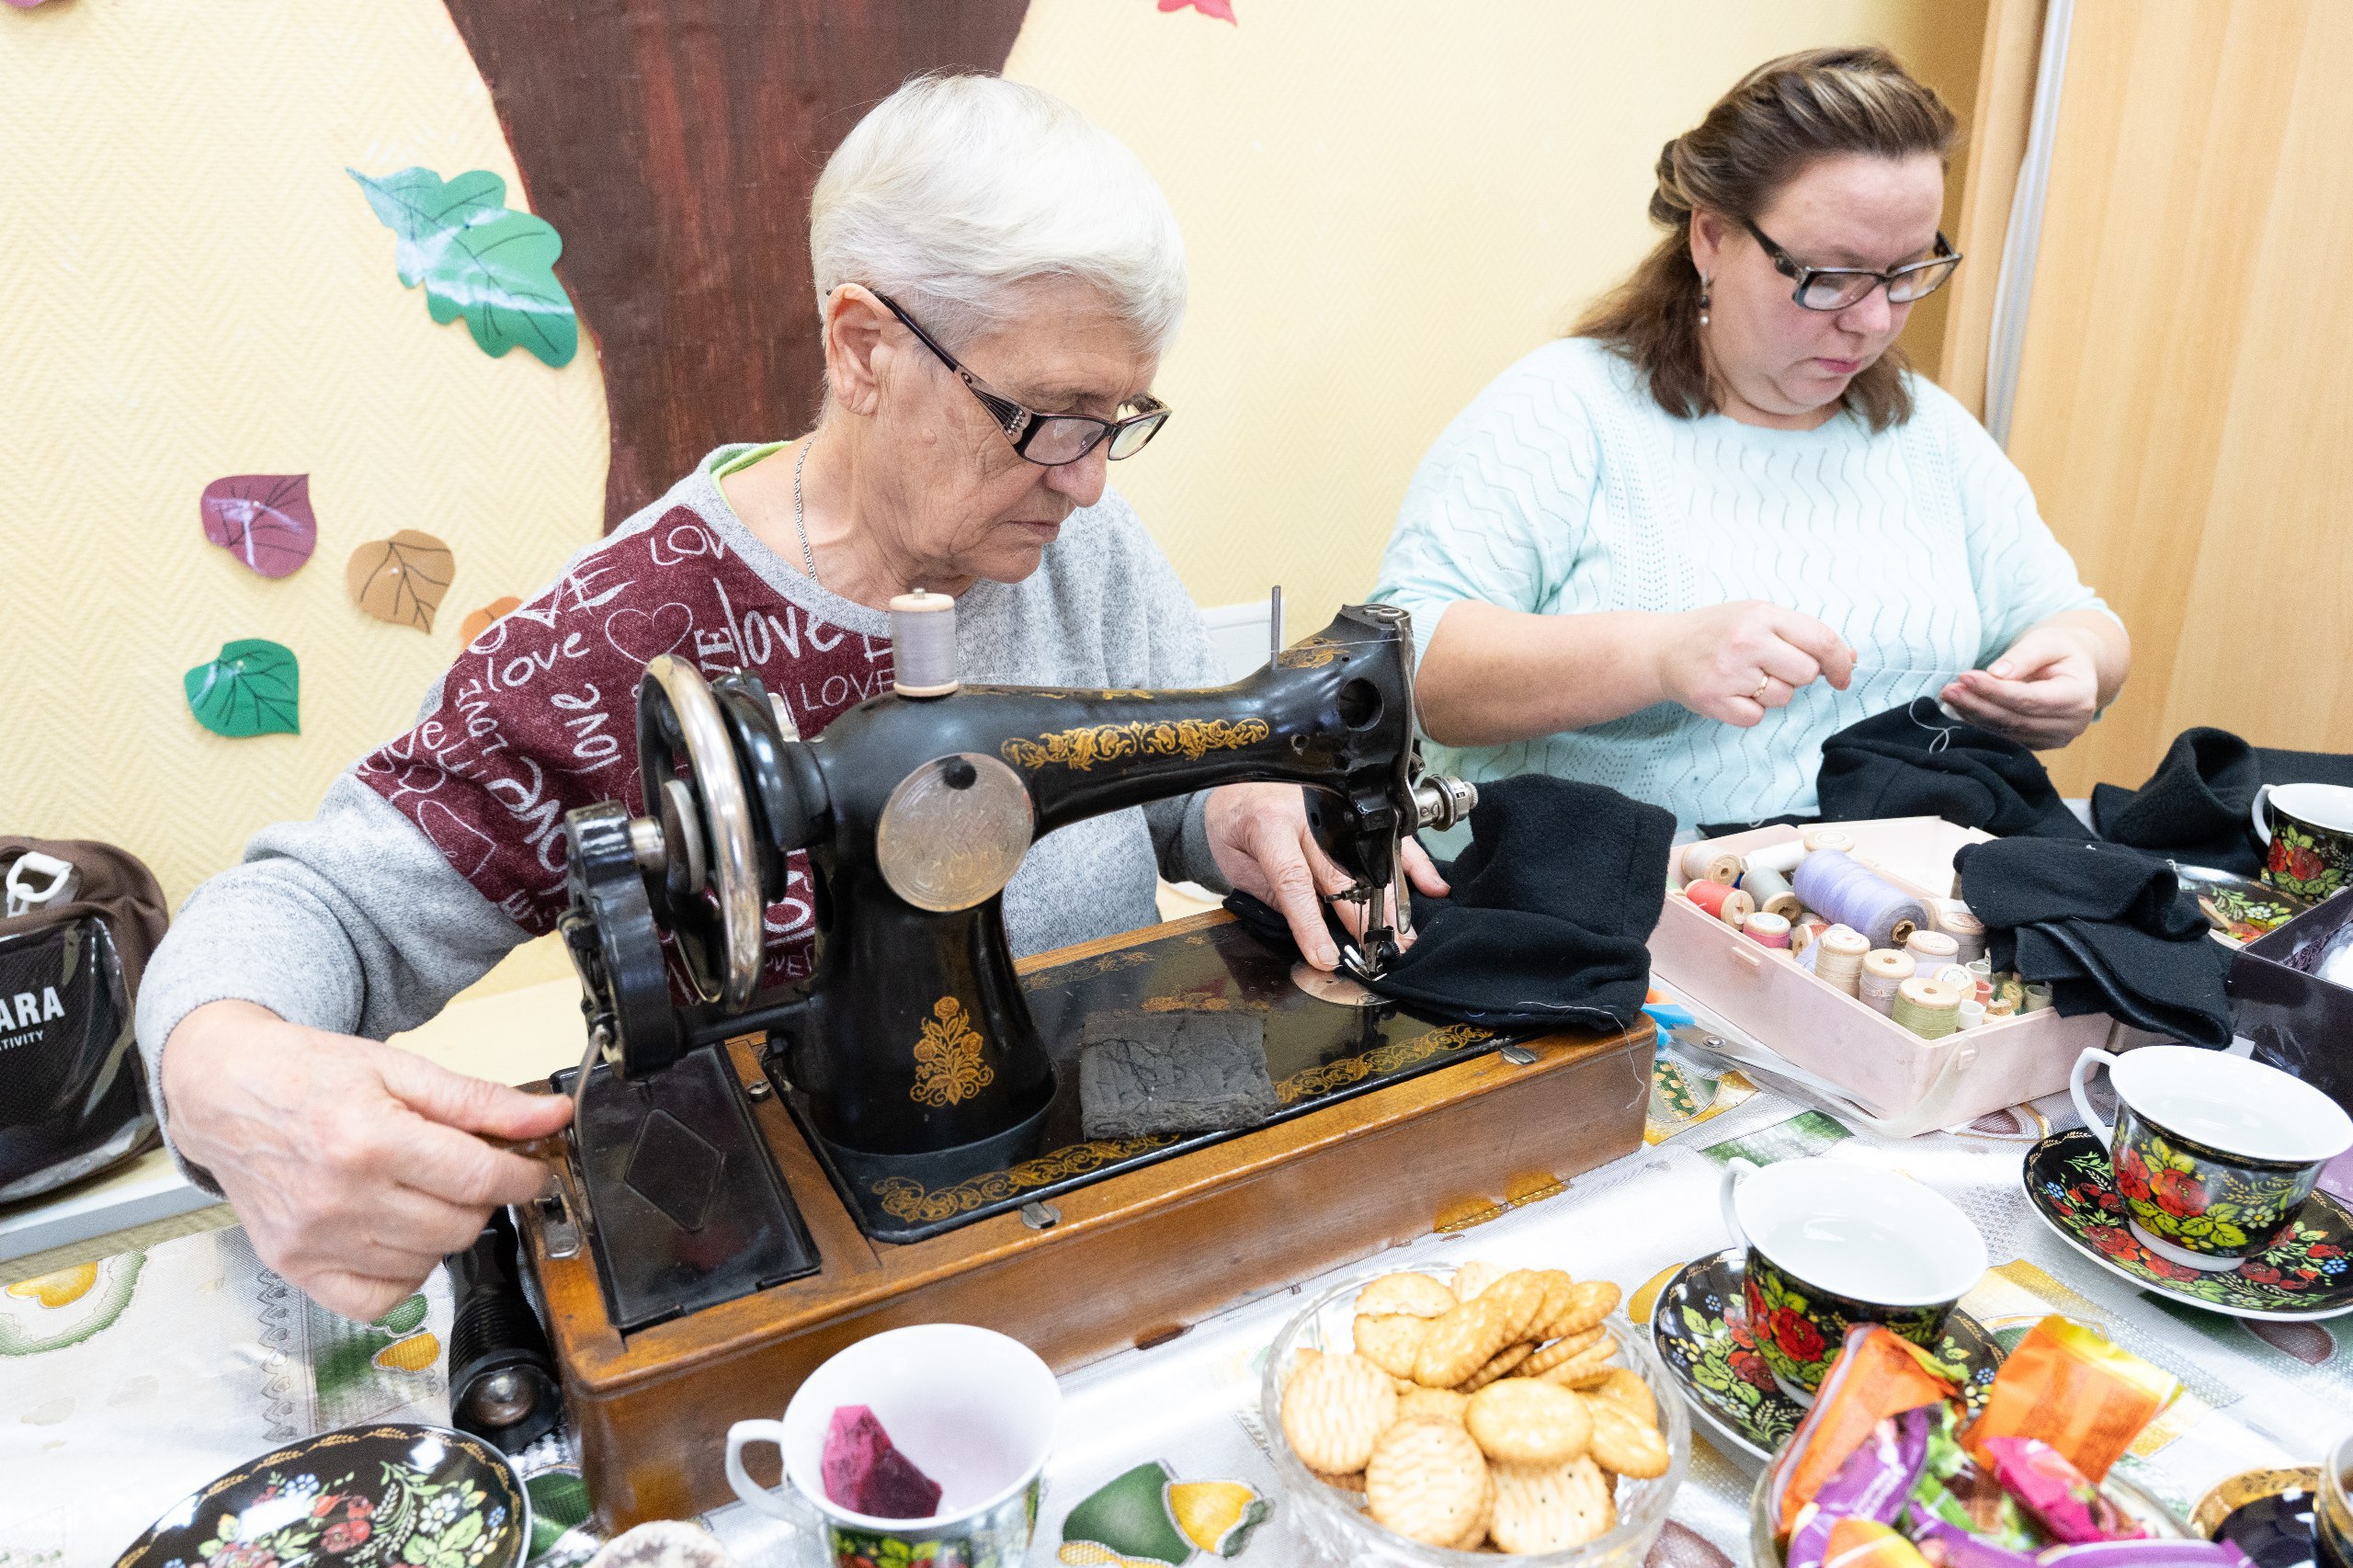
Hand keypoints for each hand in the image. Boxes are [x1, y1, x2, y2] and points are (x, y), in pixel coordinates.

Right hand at [160, 1000, 572, 1320]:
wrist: (226, 1093)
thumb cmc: (311, 1075)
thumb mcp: (402, 1070)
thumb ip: (483, 1101)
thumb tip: (552, 1116)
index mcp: (370, 1140)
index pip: (478, 1178)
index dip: (522, 1176)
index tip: (530, 1169)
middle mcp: (340, 1199)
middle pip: (459, 1226)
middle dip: (480, 1198)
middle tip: (464, 1171)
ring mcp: (313, 1241)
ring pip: (428, 1263)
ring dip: (442, 1232)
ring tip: (419, 1192)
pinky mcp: (294, 1267)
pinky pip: (378, 1300)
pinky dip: (402, 1273)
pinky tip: (396, 1234)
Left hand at [1203, 783, 1448, 969]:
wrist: (1238, 777)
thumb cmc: (1234, 822)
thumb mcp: (1234, 860)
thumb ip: (1269, 892)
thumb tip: (1307, 929)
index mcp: (1270, 825)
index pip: (1294, 882)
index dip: (1311, 924)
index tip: (1325, 957)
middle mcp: (1309, 815)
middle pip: (1342, 876)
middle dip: (1363, 921)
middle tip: (1382, 955)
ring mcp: (1339, 810)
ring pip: (1372, 860)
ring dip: (1393, 901)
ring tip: (1407, 936)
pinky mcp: (1357, 811)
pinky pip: (1390, 839)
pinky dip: (1415, 864)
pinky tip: (1433, 888)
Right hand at [1656, 601, 1855, 726]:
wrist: (1663, 648)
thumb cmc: (1719, 632)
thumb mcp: (1759, 618)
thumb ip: (1802, 635)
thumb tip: (1849, 659)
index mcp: (1762, 615)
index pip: (1821, 640)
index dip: (1840, 663)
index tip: (1842, 676)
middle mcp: (1746, 641)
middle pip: (1806, 673)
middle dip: (1797, 676)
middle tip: (1772, 668)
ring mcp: (1728, 671)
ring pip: (1783, 698)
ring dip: (1771, 693)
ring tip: (1745, 678)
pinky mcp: (1713, 699)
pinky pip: (1756, 717)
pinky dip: (1749, 710)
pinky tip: (1731, 693)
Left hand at [1940, 626, 2101, 748]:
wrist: (2072, 668)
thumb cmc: (2060, 651)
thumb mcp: (2047, 642)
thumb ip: (2023, 656)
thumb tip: (1996, 674)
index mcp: (2079, 697)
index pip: (2029, 699)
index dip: (1995, 690)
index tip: (1966, 677)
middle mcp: (2070, 725)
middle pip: (2015, 719)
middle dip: (1978, 704)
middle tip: (1949, 689)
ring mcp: (2054, 739)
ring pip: (2006, 731)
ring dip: (1974, 714)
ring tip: (1950, 695)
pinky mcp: (2037, 744)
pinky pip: (2004, 736)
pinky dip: (1980, 721)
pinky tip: (1961, 706)